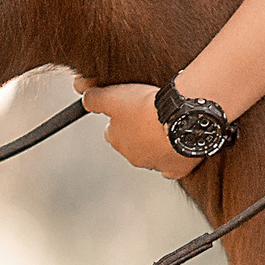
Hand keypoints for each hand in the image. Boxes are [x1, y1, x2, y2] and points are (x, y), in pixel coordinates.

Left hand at [74, 76, 201, 179]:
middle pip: (132, 144)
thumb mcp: (113, 96)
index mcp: (117, 140)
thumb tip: (85, 97)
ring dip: (157, 142)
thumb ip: (95, 98)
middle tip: (150, 115)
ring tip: (167, 123)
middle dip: (139, 132)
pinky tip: (177, 144)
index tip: (130, 109)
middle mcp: (133, 156)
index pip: (111, 132)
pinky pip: (172, 166)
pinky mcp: (175, 168)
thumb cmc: (146, 107)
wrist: (180, 117)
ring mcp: (155, 164)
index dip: (120, 119)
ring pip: (153, 154)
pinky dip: (173, 157)